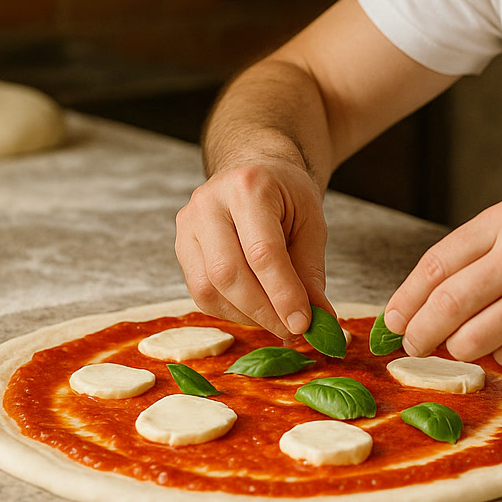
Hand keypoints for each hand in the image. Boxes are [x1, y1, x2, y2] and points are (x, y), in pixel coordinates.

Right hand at [175, 159, 331, 339]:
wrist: (254, 171)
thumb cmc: (286, 195)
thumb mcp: (311, 222)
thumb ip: (311, 271)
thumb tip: (319, 319)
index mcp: (248, 187)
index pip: (262, 252)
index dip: (283, 294)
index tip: (303, 323)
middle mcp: (209, 203)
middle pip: (227, 273)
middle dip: (263, 311)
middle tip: (292, 330)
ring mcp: (188, 225)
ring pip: (208, 289)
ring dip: (246, 316)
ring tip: (277, 321)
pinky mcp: (181, 246)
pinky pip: (201, 292)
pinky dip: (231, 311)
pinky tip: (256, 311)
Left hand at [382, 197, 501, 366]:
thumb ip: (480, 255)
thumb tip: (420, 305)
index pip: (437, 263)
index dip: (406, 298)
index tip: (392, 321)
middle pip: (446, 304)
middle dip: (419, 335)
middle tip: (412, 348)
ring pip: (471, 338)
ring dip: (462, 350)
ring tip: (471, 345)